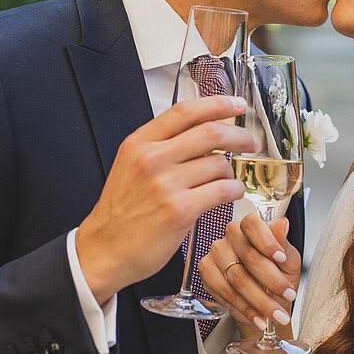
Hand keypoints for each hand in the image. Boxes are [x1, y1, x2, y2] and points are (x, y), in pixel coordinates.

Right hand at [73, 95, 254, 299]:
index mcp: (139, 143)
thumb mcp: (130, 167)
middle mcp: (151, 159)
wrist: (104, 250)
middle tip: (250, 142)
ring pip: (219, 164)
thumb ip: (161, 147)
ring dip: (233, 171)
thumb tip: (203, 134)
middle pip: (210, 133)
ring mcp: (165, 184)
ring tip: (231, 179)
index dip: (217, 104)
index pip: (185, 111)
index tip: (237, 105)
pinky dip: (235, 190)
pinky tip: (233, 193)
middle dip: (239, 136)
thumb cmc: (120, 213)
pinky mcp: (179, 210)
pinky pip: (222, 190)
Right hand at [198, 213, 299, 332]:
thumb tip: (282, 224)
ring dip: (260, 300)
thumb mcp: (289, 261)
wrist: (267, 301)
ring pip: (237, 277)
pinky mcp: (206, 271)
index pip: (252, 223)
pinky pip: (224, 291)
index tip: (281, 259)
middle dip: (272, 280)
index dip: (267, 242)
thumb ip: (284, 244)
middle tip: (288, 295)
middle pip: (248, 256)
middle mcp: (232, 237)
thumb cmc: (278, 276)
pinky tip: (258, 316)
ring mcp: (216, 253)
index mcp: (251, 228)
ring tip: (276, 313)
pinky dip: (245, 308)